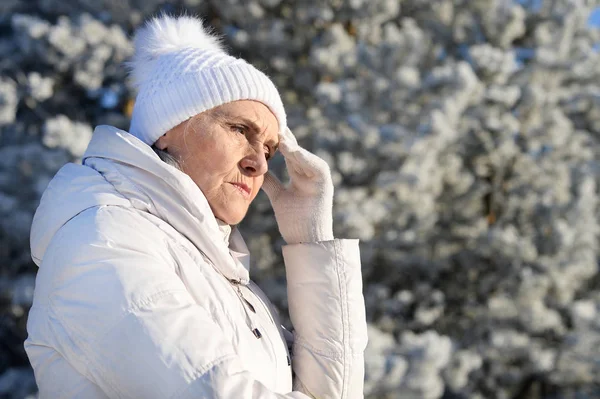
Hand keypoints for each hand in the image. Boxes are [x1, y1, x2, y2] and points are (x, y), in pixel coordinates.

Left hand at [261, 128, 333, 243]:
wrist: (308, 241)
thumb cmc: (294, 221)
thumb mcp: (278, 196)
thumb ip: (270, 181)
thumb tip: (255, 169)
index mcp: (300, 174)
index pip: (288, 152)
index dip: (277, 140)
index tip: (265, 125)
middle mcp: (310, 172)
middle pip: (294, 150)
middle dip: (284, 136)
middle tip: (271, 118)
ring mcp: (318, 176)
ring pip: (301, 156)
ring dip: (291, 144)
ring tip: (278, 132)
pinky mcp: (324, 182)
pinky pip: (312, 165)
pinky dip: (301, 156)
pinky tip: (289, 147)